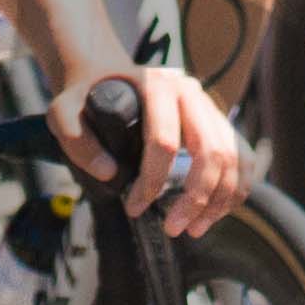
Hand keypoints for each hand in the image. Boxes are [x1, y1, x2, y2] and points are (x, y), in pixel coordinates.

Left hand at [60, 65, 248, 236]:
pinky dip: (236, 188)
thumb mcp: (62, 112)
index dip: (151, 182)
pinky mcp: (217, 121)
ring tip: (194, 229)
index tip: (134, 208)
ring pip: (232, 157)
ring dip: (219, 199)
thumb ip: (75, 140)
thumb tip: (109, 173)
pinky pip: (242, 157)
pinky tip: (216, 212)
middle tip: (174, 229)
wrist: (103, 74)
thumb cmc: (84, 96)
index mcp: (157, 86)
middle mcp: (191, 92)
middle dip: (195, 198)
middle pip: (210, 151)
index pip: (164, 141)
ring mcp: (208, 105)